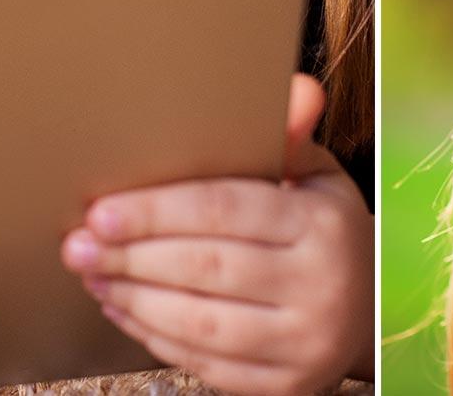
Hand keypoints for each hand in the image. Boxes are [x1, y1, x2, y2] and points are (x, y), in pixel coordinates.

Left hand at [61, 74, 372, 395]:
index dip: (159, 210)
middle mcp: (316, 286)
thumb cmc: (329, 229)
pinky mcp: (282, 387)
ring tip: (92, 273)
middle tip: (77, 242)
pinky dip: (154, 336)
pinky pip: (204, 363)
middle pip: (205, 268)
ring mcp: (300, 344)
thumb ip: (292, 138)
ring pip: (199, 323)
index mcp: (321, 224)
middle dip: (132, 254)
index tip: (102, 208)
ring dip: (134, 297)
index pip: (228, 211)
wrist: (375, 312)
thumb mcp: (320, 178)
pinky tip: (122, 307)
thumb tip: (297, 87)